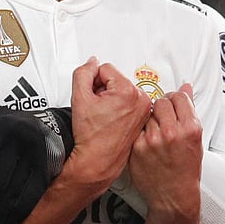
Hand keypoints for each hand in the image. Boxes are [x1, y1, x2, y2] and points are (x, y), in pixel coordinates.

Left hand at [0, 105, 73, 223]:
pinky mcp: (48, 166)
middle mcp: (21, 138)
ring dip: (1, 213)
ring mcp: (37, 153)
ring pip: (14, 190)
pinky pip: (34, 193)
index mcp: (2, 127)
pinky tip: (12, 222)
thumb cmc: (11, 124)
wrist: (51, 125)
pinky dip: (22, 210)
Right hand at [65, 57, 151, 189]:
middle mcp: (142, 99)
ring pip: (122, 89)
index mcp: (128, 92)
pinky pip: (129, 101)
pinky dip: (119, 107)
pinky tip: (112, 119)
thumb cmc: (92, 136)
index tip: (91, 98)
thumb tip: (92, 63)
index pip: (105, 69)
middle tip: (97, 108)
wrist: (98, 160)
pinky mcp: (144, 117)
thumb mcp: (79, 97)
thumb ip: (83, 73)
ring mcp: (145, 109)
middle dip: (103, 89)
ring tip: (104, 115)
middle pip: (115, 79)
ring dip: (111, 98)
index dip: (92, 82)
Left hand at [129, 83, 203, 216]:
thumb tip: (186, 88)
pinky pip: (137, 127)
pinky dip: (141, 131)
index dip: (175, 99)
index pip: (179, 96)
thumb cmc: (186, 169)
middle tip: (164, 118)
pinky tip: (147, 141)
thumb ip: (189, 111)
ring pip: (146, 113)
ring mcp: (152, 139)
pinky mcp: (136, 147)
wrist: (173, 196)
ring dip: (150, 118)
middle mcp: (171, 132)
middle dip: (162, 107)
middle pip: (161, 101)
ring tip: (156, 133)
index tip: (173, 104)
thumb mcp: (196, 139)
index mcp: (190, 128)